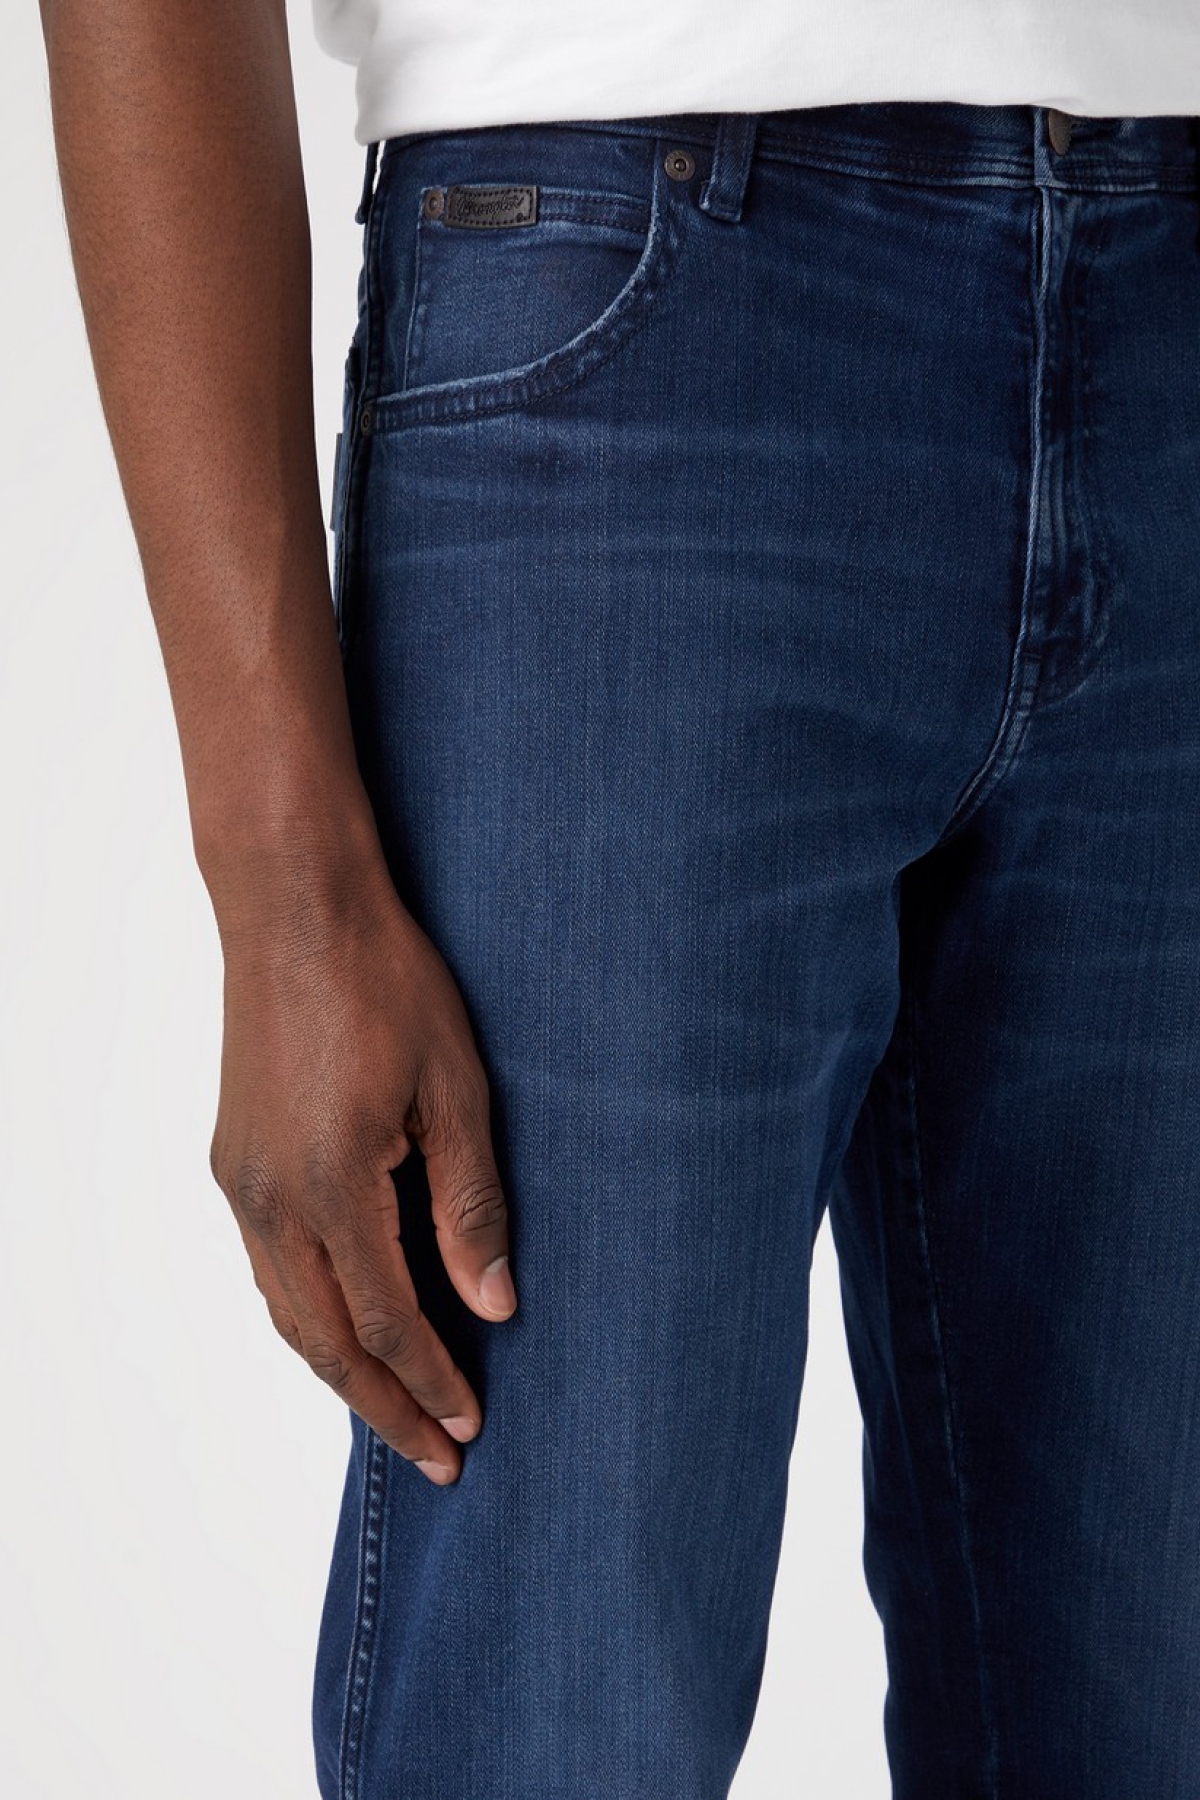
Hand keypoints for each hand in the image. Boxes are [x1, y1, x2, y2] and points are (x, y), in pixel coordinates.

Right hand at [207, 861, 515, 1485]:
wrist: (297, 910)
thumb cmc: (386, 985)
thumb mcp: (456, 1092)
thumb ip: (471, 1207)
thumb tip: (494, 1304)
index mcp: (334, 1189)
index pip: (391, 1324)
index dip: (435, 1382)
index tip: (473, 1427)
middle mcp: (272, 1201)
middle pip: (327, 1342)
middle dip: (386, 1405)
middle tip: (438, 1456)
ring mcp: (243, 1183)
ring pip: (287, 1313)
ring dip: (342, 1369)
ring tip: (395, 1409)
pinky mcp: (234, 1160)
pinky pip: (269, 1269)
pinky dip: (309, 1317)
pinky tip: (344, 1325)